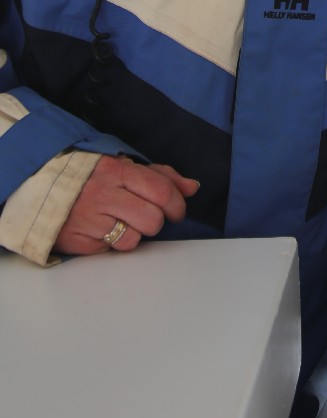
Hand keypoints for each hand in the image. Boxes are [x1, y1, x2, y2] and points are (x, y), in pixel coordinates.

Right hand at [54, 155, 199, 256]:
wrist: (42, 187)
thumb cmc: (92, 176)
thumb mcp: (125, 167)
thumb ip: (161, 176)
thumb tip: (193, 187)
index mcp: (118, 171)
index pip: (161, 190)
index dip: (176, 204)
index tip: (177, 210)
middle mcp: (104, 194)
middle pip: (153, 219)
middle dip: (157, 221)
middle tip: (148, 216)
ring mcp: (91, 220)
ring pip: (135, 239)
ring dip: (135, 234)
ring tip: (122, 222)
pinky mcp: (79, 243)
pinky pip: (112, 250)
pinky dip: (114, 243)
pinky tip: (105, 231)